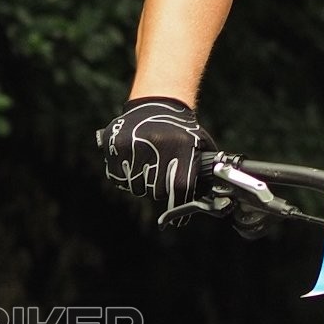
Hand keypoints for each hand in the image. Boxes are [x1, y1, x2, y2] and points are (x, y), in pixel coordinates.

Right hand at [100, 97, 214, 221]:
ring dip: (143, 183)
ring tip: (149, 164)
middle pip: (157, 191)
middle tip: (162, 177)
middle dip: (161, 191)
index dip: (180, 204)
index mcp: (181, 145)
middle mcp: (157, 145)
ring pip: (137, 187)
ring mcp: (133, 146)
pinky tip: (134, 161)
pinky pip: (119, 178)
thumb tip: (209, 197)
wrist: (156, 103)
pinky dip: (126, 176)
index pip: (181, 187)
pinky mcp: (115, 146)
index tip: (179, 219)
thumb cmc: (180, 128)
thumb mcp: (198, 142)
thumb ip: (203, 168)